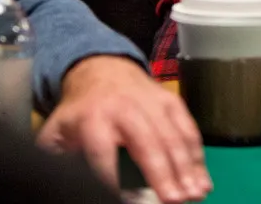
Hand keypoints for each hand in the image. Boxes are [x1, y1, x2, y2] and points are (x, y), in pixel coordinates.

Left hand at [37, 56, 210, 202]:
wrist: (101, 69)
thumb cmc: (80, 111)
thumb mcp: (57, 132)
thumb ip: (57, 158)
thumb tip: (59, 183)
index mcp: (92, 117)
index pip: (102, 150)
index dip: (113, 176)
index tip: (128, 199)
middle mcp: (125, 107)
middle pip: (146, 142)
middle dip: (162, 173)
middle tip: (174, 200)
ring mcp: (152, 102)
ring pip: (173, 135)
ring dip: (187, 167)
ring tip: (196, 194)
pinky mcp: (170, 101)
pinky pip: (188, 128)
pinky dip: (197, 155)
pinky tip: (203, 178)